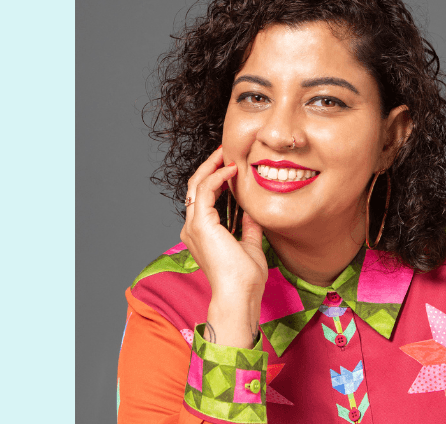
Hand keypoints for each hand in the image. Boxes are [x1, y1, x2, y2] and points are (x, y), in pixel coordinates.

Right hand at [180, 146, 266, 347]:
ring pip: (196, 185)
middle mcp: (192, 228)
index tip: (231, 165)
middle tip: (225, 151)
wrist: (239, 294)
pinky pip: (204, 191)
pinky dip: (217, 177)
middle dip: (210, 167)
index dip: (215, 178)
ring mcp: (194, 226)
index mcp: (202, 233)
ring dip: (212, 166)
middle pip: (195, 187)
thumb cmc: (245, 278)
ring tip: (227, 153)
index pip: (204, 198)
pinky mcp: (201, 224)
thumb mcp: (250, 244)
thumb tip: (252, 209)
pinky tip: (232, 170)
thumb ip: (249, 226)